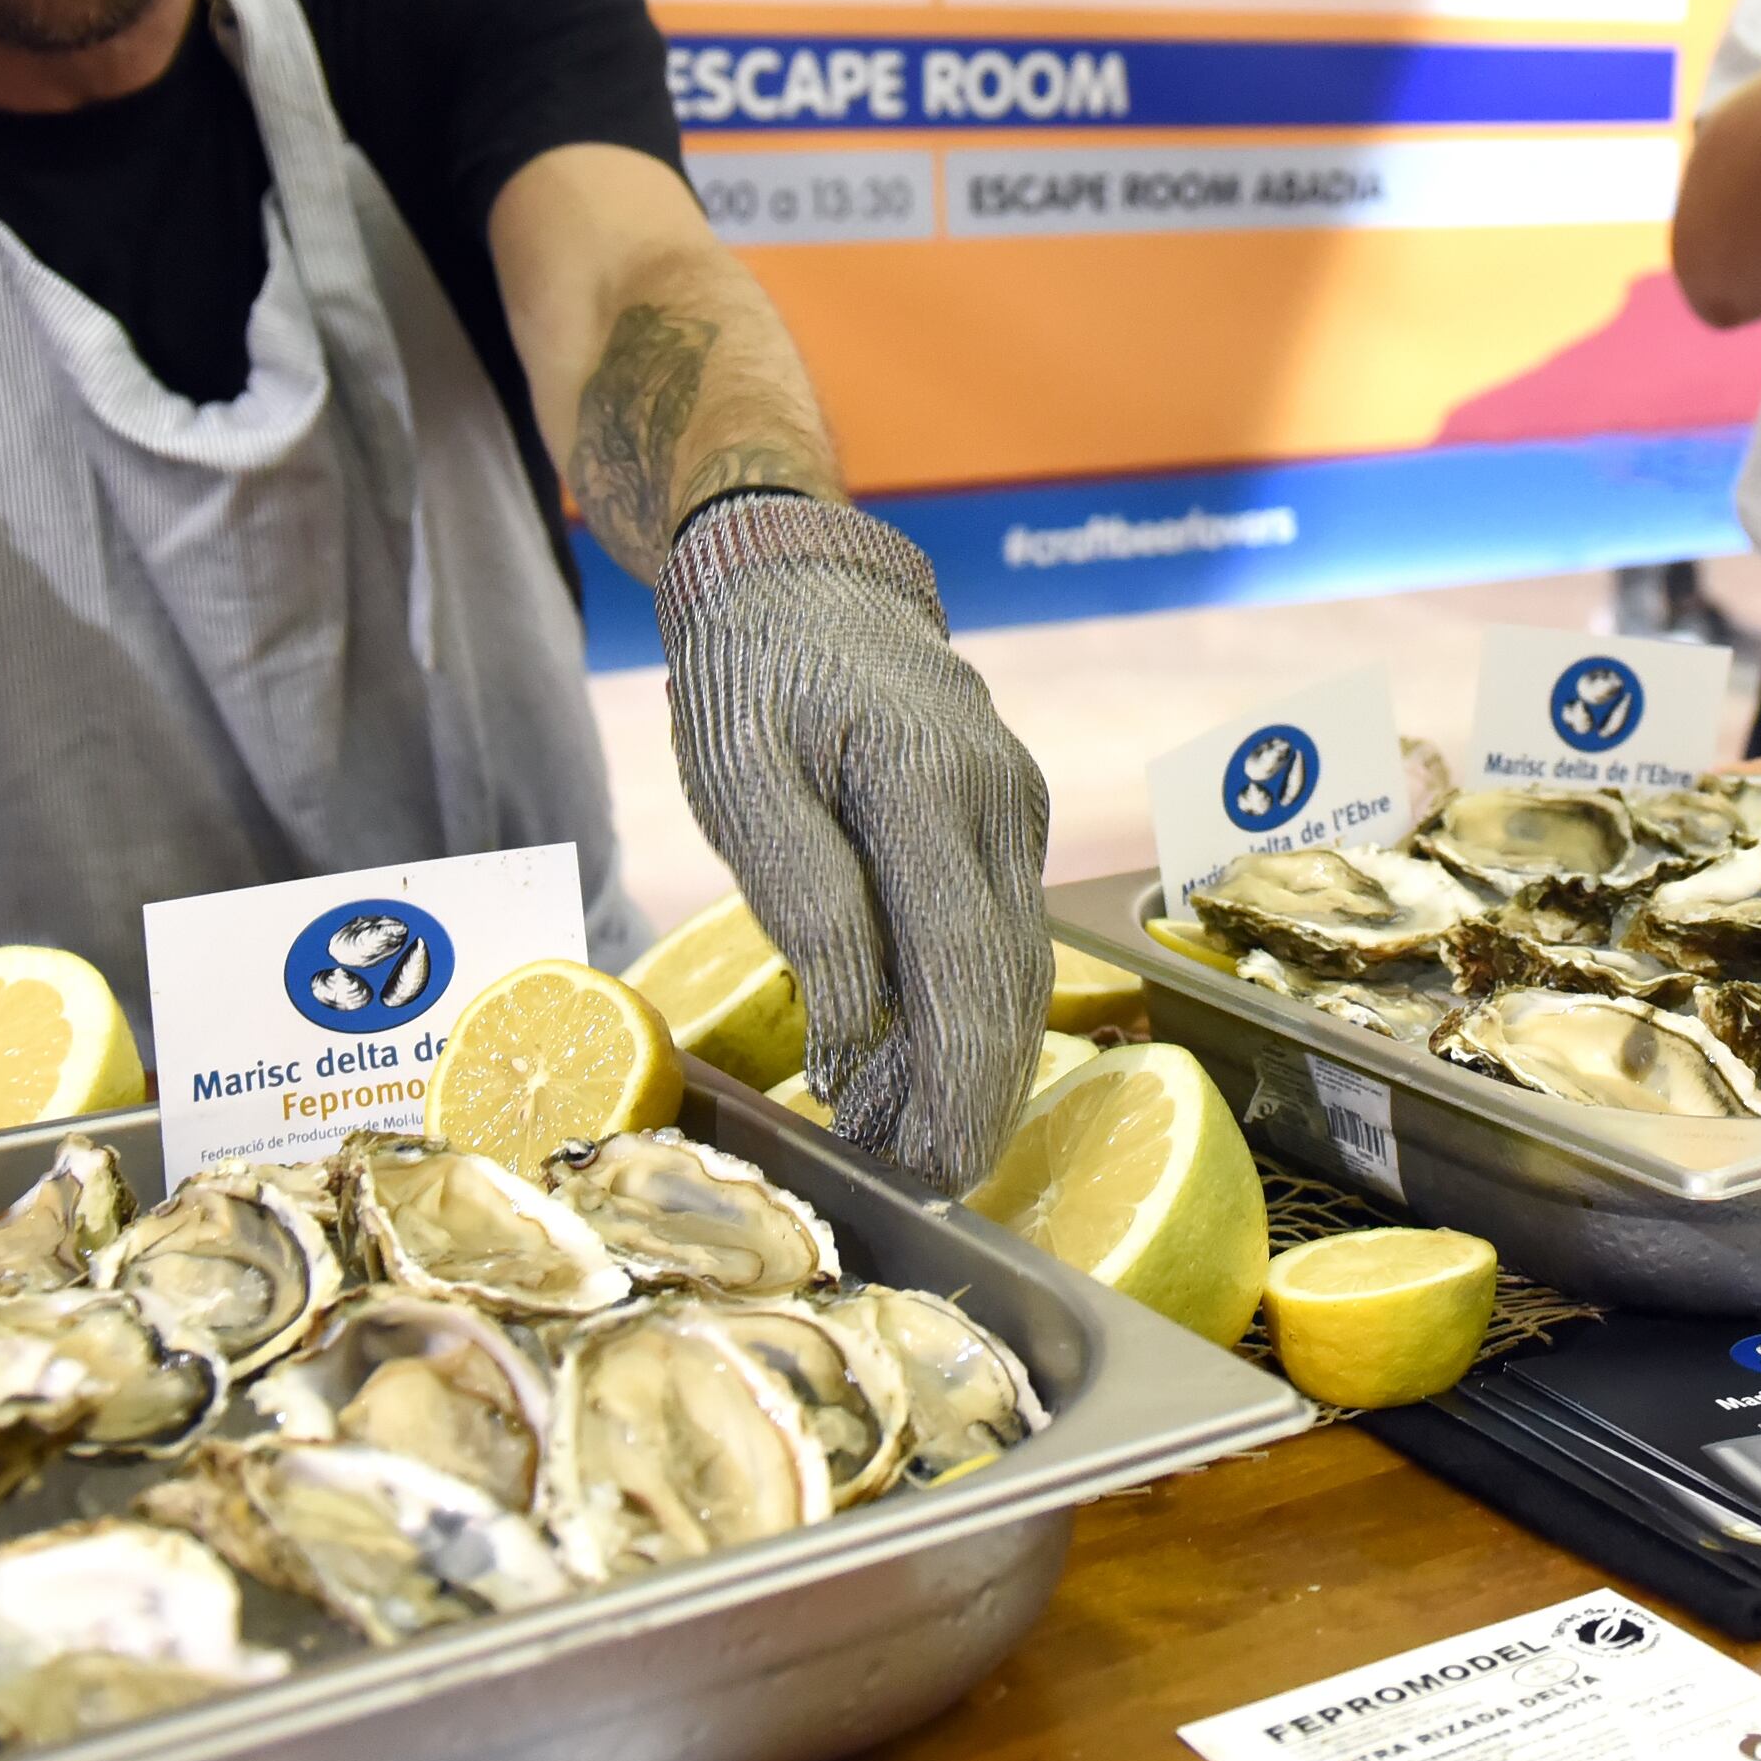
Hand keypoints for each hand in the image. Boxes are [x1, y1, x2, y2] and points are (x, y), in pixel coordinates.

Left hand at [648, 496, 1052, 1191]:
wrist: (805, 573)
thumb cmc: (754, 677)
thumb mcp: (741, 781)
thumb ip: (803, 902)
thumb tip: (854, 1040)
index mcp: (930, 790)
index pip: (966, 969)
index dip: (958, 1084)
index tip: (932, 1168)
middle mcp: (998, 804)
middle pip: (1009, 983)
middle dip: (977, 1097)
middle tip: (930, 1186)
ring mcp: (1014, 810)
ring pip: (1019, 966)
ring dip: (981, 1063)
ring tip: (920, 1145)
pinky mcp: (1006, 821)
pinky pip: (1003, 933)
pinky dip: (975, 1009)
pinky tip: (927, 1066)